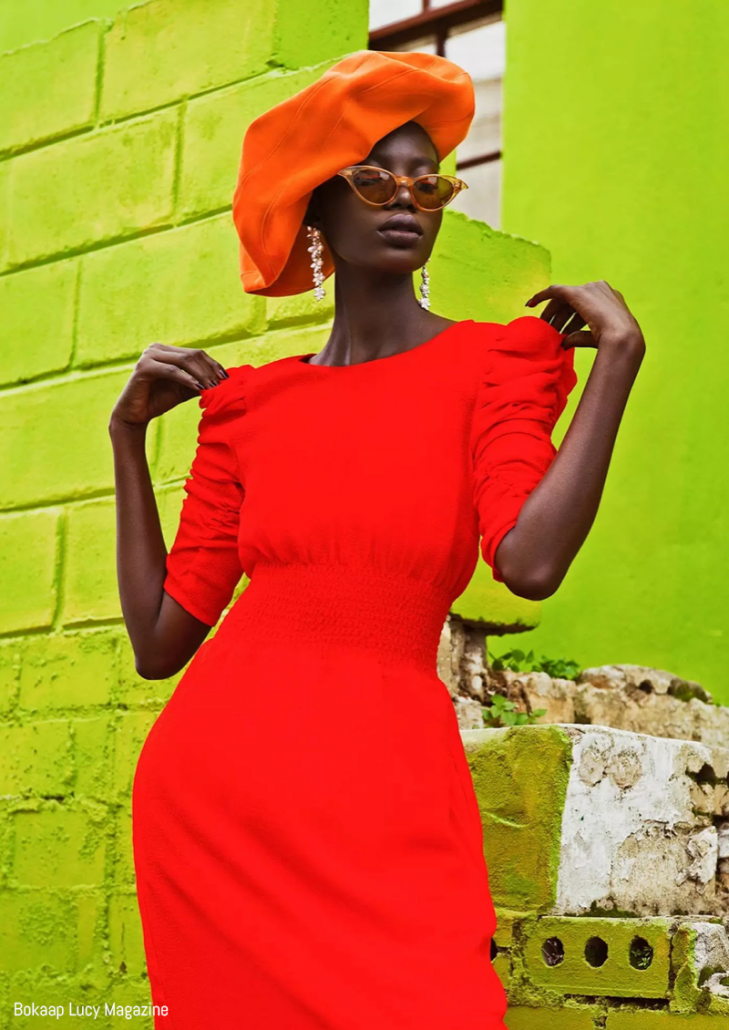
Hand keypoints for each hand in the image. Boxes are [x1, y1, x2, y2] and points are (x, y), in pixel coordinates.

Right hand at [110, 343, 228, 427]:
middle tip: (222, 383)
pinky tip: (199, 388)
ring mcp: (149, 355)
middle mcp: (157, 348)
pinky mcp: (144, 367)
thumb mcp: (184, 390)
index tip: (227, 378)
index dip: (213, 364)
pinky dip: (187, 379)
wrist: (135, 415)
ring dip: (201, 374)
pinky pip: (172, 371)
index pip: (196, 353)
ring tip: (213, 388)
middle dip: (209, 369)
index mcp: (167, 351)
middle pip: (192, 354)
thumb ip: (199, 382)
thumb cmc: (159, 400)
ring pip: (184, 361)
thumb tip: (223, 381)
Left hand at [525, 280, 644, 353]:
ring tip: (542, 329)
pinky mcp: (577, 292)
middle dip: (559, 317)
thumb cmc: (614, 343)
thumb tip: (564, 343)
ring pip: (563, 299)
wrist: (622, 337)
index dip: (570, 318)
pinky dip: (541, 296)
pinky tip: (530, 304)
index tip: (560, 330)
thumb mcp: (594, 338)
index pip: (584, 307)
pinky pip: (554, 290)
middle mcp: (601, 290)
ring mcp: (590, 289)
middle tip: (548, 331)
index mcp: (610, 300)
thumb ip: (579, 337)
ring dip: (551, 314)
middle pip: (573, 302)